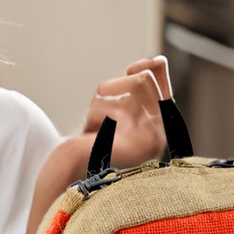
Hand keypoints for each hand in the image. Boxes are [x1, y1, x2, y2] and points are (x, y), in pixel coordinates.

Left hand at [37, 55, 174, 192]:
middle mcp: (162, 132)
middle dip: (113, 87)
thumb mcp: (116, 113)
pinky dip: (96, 114)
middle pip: (144, 79)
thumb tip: (156, 61)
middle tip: (96, 106)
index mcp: (159, 125)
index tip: (128, 70)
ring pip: (130, 88)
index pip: (161, 77)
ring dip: (102, 100)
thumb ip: (135, 92)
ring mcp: (154, 137)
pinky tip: (92, 135)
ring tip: (94, 124)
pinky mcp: (140, 141)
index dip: (147, 65)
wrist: (71, 172)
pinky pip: (115, 106)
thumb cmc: (91, 142)